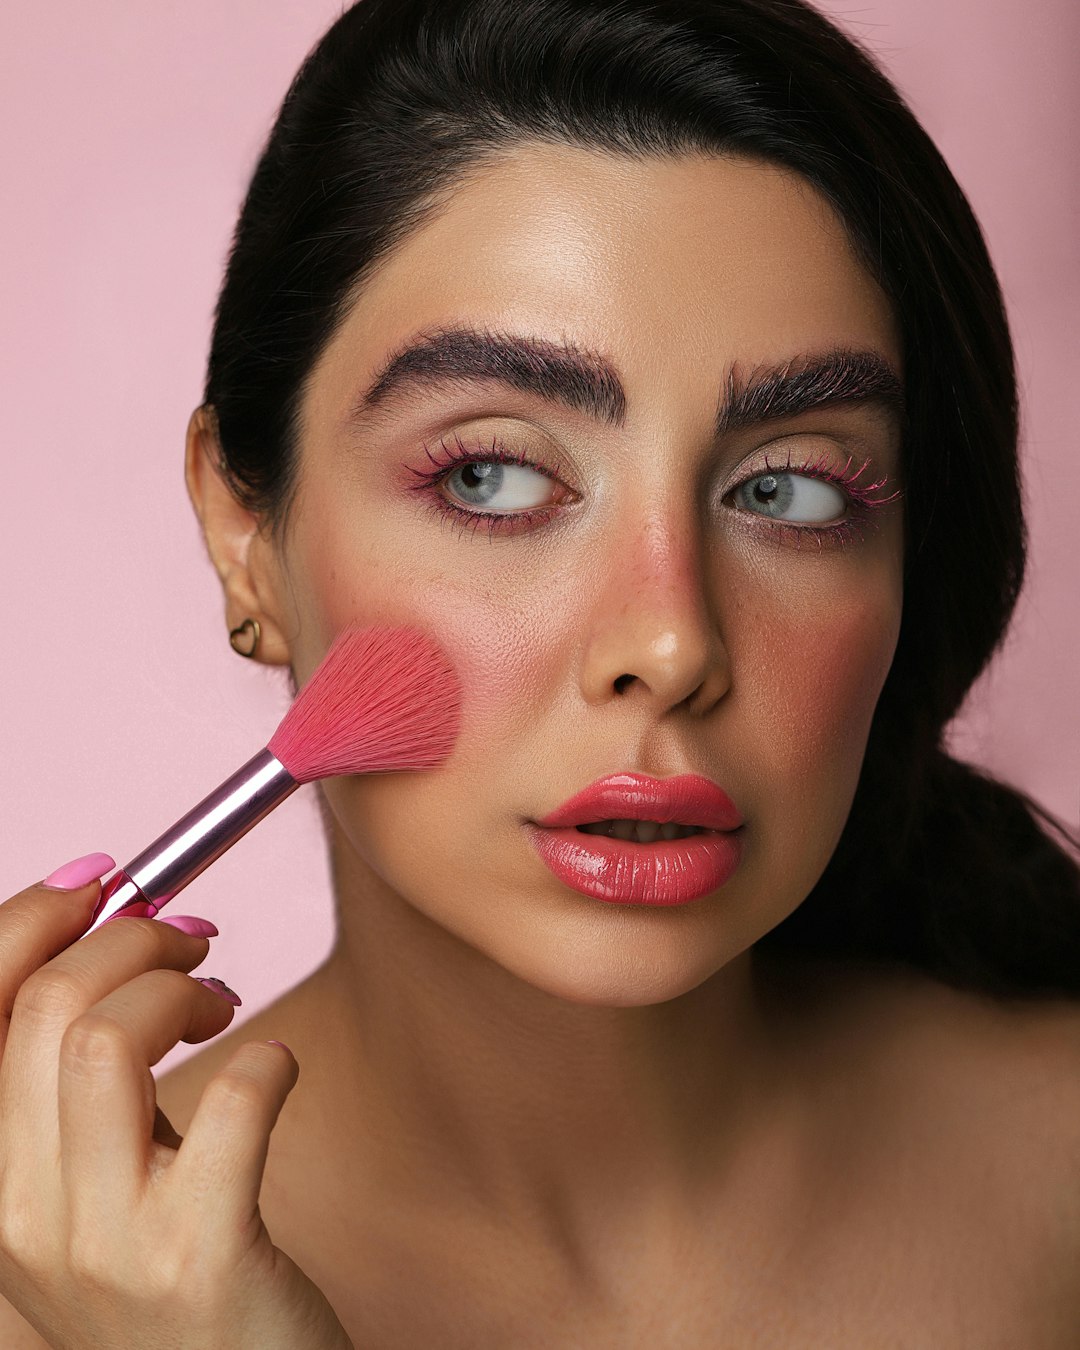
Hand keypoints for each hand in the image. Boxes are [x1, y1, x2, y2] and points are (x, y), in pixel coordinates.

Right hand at [0, 860, 351, 1348]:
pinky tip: (276, 1068)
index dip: (32, 916)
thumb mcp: (96, 1174)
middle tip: (195, 949)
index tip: (107, 881)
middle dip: (131, 938)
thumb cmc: (176, 1269)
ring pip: (105, 1040)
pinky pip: (233, 1102)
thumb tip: (119, 917)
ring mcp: (99, 1245)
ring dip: (179, 989)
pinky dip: (269, 1058)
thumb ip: (85, 1073)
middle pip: (42, 1006)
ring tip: (220, 1006)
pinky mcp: (197, 1259)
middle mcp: (13, 1216)